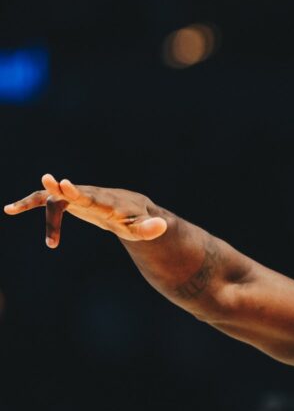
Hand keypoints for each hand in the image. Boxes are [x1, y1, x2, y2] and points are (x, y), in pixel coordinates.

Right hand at [4, 174, 167, 248]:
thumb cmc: (136, 220)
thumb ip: (150, 229)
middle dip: (61, 188)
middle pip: (72, 192)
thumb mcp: (144, 229)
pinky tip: (9, 210)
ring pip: (53, 198)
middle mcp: (89, 195)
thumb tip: (163, 227)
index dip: (78, 192)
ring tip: (12, 209)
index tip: (66, 184)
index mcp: (107, 202)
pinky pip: (46, 201)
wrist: (128, 206)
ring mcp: (76, 196)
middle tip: (49, 181)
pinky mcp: (67, 200)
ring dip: (35, 204)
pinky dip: (29, 204)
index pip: (92, 197)